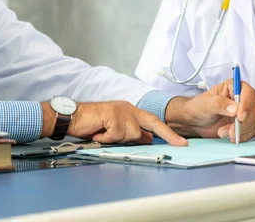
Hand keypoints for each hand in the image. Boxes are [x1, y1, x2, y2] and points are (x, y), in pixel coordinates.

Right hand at [42, 101, 187, 145]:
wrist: (72, 117)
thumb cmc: (92, 125)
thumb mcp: (116, 130)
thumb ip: (131, 133)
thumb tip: (147, 138)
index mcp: (131, 111)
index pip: (153, 122)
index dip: (168, 133)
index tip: (182, 143)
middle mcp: (129, 108)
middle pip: (150, 124)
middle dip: (167, 135)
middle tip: (181, 145)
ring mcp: (122, 110)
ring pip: (132, 134)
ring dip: (118, 139)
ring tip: (104, 134)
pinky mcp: (113, 114)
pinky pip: (117, 135)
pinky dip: (107, 138)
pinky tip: (98, 133)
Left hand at [165, 79, 254, 142]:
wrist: (195, 121)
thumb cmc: (199, 107)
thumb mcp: (205, 104)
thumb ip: (219, 104)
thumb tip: (235, 108)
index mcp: (233, 87)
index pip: (248, 93)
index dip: (247, 105)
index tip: (239, 117)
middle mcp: (242, 98)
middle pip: (253, 109)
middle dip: (243, 123)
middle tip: (230, 131)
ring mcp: (245, 111)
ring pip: (253, 122)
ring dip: (240, 131)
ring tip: (222, 133)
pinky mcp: (245, 124)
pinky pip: (251, 131)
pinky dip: (242, 137)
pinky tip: (230, 137)